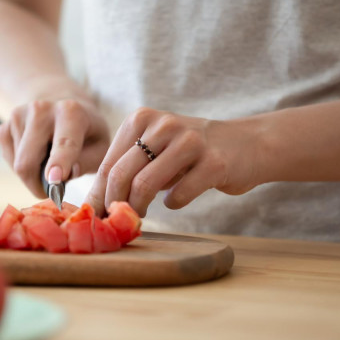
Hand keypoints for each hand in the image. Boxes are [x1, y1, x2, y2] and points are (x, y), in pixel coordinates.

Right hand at [0, 98, 109, 196]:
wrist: (62, 108)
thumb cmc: (86, 134)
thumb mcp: (99, 147)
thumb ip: (87, 162)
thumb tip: (66, 175)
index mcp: (71, 112)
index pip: (64, 142)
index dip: (59, 162)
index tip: (55, 179)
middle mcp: (41, 109)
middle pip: (28, 161)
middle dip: (37, 185)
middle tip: (53, 190)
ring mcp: (18, 116)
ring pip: (17, 164)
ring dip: (32, 174)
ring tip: (48, 163)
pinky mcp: (4, 126)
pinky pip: (8, 160)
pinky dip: (21, 166)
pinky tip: (36, 156)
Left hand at [85, 107, 261, 216]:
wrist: (245, 144)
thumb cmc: (190, 153)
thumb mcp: (156, 149)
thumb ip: (128, 168)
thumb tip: (95, 205)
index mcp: (142, 118)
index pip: (108, 163)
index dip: (98, 195)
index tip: (94, 217)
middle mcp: (164, 125)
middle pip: (121, 175)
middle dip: (114, 205)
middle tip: (117, 221)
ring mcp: (190, 141)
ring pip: (145, 185)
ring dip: (139, 208)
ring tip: (141, 215)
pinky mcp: (213, 162)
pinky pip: (179, 195)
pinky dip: (172, 204)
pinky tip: (175, 201)